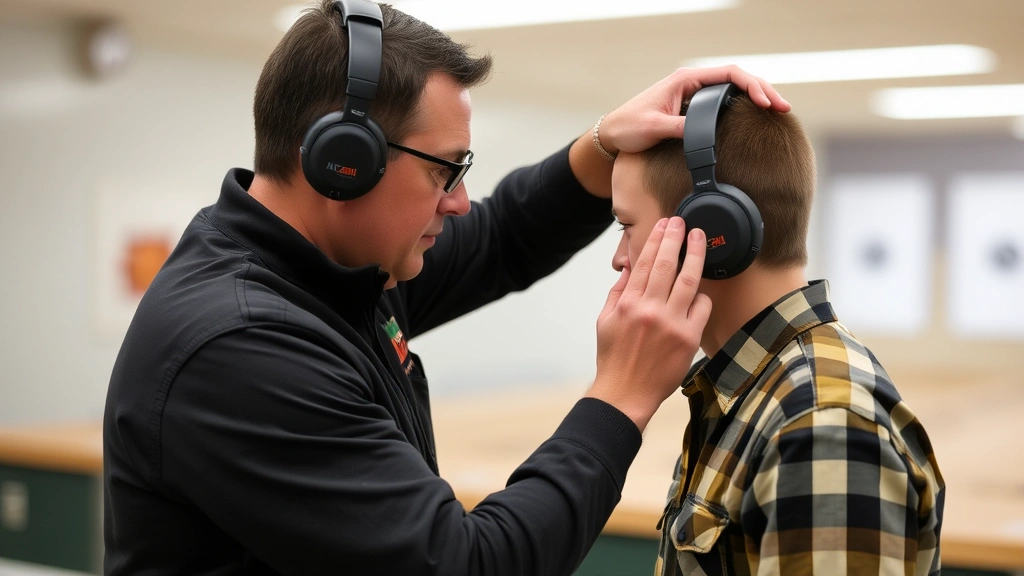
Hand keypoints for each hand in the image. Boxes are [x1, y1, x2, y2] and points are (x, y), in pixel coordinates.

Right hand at [587, 217, 711, 430]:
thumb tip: (629, 268)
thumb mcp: (606, 321)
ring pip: (688, 280)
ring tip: (699, 239)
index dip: (657, 239)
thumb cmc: (615, 359)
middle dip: (676, 238)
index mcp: (628, 303)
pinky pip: (701, 307)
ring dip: (695, 255)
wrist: (625, 393)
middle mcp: (649, 309)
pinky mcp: (688, 338)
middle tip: (683, 222)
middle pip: (667, 264)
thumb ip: (618, 292)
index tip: (665, 224)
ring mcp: (670, 323)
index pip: (645, 262)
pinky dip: (702, 295)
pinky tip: (701, 288)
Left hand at [598, 65, 790, 156]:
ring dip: (756, 97)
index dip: (751, 85)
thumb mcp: (655, 128)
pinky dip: (743, 106)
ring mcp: (694, 93)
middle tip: (783, 108)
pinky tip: (756, 116)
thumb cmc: (629, 127)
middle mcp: (692, 82)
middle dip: (762, 90)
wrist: (613, 135)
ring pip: (733, 89)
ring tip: (777, 110)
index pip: (728, 74)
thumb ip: (681, 128)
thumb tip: (707, 134)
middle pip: (737, 79)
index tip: (765, 102)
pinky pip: (725, 101)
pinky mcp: (693, 107)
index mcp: (685, 79)